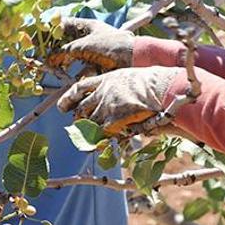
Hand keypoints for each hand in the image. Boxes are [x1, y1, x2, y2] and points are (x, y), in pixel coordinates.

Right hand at [47, 18, 133, 70]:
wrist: (136, 59)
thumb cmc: (112, 46)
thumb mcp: (84, 46)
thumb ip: (64, 51)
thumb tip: (48, 59)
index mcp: (87, 26)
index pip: (62, 24)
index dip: (48, 28)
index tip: (36, 35)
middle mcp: (88, 37)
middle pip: (64, 41)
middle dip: (52, 48)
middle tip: (39, 54)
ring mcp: (92, 51)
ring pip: (70, 55)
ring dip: (60, 60)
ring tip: (49, 65)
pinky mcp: (96, 65)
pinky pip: (79, 67)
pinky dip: (71, 71)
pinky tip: (64, 74)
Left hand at [57, 67, 180, 134]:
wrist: (162, 87)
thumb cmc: (153, 82)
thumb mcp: (129, 78)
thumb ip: (117, 88)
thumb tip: (114, 99)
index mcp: (105, 79)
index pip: (79, 88)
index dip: (68, 98)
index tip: (62, 107)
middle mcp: (102, 93)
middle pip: (81, 108)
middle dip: (79, 118)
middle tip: (78, 126)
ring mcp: (106, 106)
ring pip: (90, 122)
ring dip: (89, 131)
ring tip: (89, 138)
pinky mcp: (114, 119)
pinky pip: (102, 133)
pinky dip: (100, 140)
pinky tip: (100, 145)